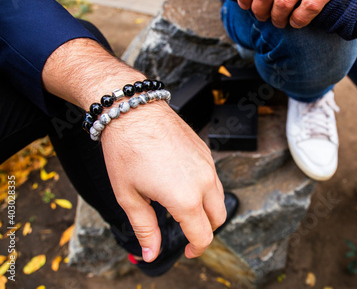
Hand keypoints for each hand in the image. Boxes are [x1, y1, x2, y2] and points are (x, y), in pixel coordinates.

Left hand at [101, 101, 225, 260]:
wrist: (134, 111)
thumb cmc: (126, 151)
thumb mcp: (129, 197)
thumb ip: (145, 229)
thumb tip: (150, 255)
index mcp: (185, 198)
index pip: (203, 235)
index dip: (196, 250)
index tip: (187, 252)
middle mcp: (204, 182)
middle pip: (218, 218)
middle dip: (206, 231)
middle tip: (187, 235)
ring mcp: (207, 165)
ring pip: (219, 198)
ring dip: (207, 210)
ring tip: (183, 210)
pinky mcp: (205, 152)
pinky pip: (213, 178)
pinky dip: (205, 190)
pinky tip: (182, 185)